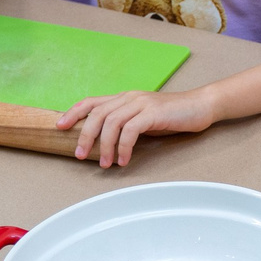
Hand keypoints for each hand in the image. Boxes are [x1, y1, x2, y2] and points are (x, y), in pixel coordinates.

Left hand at [60, 87, 215, 166]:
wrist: (200, 106)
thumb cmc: (173, 116)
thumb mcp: (144, 118)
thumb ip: (126, 125)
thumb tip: (106, 142)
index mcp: (124, 98)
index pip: (91, 102)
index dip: (73, 113)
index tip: (60, 127)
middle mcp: (129, 97)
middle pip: (97, 113)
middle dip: (84, 135)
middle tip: (80, 155)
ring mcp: (141, 103)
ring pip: (111, 122)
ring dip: (105, 146)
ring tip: (105, 164)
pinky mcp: (153, 112)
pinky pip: (131, 130)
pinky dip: (124, 147)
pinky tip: (124, 160)